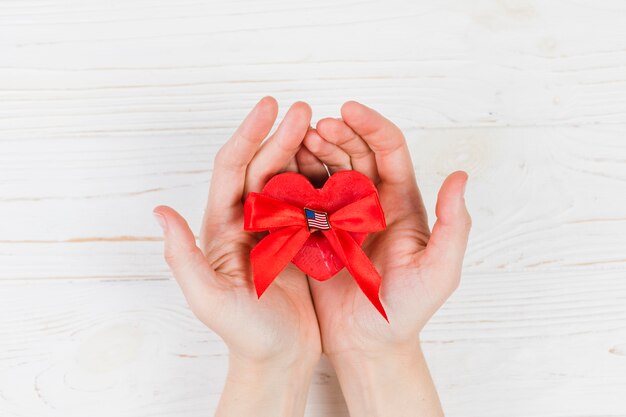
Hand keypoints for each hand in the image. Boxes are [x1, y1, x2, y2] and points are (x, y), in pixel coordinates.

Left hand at [153, 97, 320, 416]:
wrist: (279, 357)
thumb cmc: (245, 333)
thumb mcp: (209, 299)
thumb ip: (183, 257)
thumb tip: (160, 213)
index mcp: (222, 229)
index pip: (232, 172)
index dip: (247, 137)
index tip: (268, 107)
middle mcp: (247, 222)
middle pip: (262, 168)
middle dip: (281, 135)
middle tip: (305, 108)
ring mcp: (275, 229)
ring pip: (287, 180)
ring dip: (302, 152)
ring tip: (324, 127)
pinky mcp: (301, 241)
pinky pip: (310, 203)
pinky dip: (320, 180)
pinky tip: (336, 163)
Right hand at [299, 101, 470, 415]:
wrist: (369, 343)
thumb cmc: (407, 311)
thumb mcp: (439, 271)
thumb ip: (454, 225)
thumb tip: (460, 177)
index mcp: (401, 203)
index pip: (389, 150)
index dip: (370, 125)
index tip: (348, 110)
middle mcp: (372, 203)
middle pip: (356, 152)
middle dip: (337, 133)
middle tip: (316, 127)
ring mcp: (342, 216)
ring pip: (328, 169)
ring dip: (314, 151)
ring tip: (296, 141)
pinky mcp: (317, 232)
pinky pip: (305, 198)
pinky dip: (294, 178)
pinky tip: (282, 169)